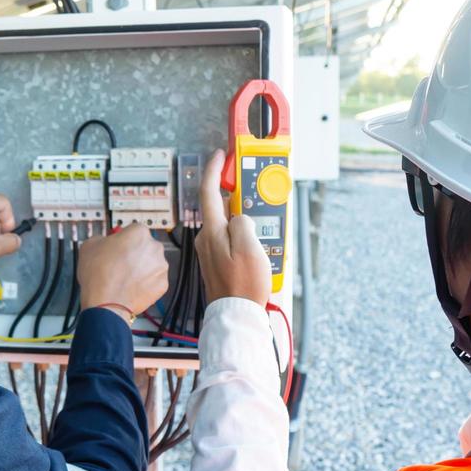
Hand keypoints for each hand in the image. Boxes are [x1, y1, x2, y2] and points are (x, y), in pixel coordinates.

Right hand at [78, 225, 168, 318]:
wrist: (106, 303)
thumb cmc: (99, 275)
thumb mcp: (90, 245)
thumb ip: (102, 238)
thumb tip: (105, 241)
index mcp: (139, 232)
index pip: (133, 230)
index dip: (123, 239)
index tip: (117, 246)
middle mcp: (155, 247)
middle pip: (144, 247)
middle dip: (134, 253)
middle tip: (118, 263)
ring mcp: (161, 267)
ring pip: (151, 264)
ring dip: (140, 268)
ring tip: (123, 278)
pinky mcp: (163, 285)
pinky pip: (153, 281)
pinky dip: (145, 283)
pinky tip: (130, 287)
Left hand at [196, 149, 270, 305]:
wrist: (236, 315)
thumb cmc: (243, 286)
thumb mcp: (249, 247)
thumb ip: (244, 222)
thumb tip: (240, 217)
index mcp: (212, 231)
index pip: (209, 192)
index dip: (214, 170)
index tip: (219, 156)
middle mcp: (207, 239)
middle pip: (222, 207)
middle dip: (239, 199)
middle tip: (256, 197)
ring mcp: (211, 251)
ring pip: (229, 224)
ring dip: (245, 221)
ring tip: (262, 233)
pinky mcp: (218, 261)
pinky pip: (232, 240)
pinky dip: (245, 237)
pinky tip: (257, 247)